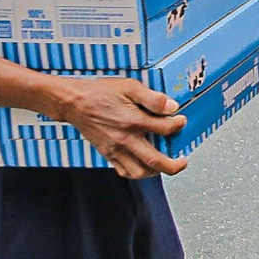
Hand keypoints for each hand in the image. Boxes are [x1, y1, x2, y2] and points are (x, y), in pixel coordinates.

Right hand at [55, 76, 187, 178]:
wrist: (74, 103)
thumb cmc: (101, 92)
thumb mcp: (130, 87)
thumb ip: (153, 98)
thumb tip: (172, 107)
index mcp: (134, 121)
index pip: (165, 129)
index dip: (178, 125)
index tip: (181, 121)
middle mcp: (125, 140)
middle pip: (155, 161)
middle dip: (174, 165)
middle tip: (183, 161)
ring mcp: (115, 150)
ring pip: (139, 172)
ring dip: (156, 171)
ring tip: (166, 165)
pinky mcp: (107, 154)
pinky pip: (124, 171)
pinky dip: (137, 172)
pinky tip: (144, 165)